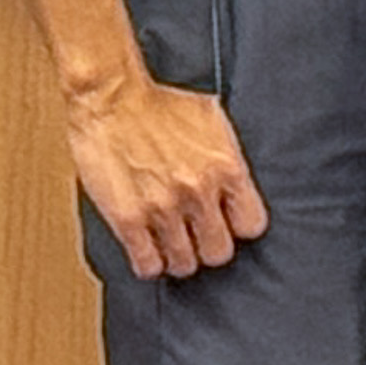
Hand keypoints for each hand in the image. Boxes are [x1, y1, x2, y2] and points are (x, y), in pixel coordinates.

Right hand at [64, 68, 268, 280]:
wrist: (113, 99)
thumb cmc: (160, 105)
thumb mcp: (213, 122)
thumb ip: (228, 156)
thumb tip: (238, 181)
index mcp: (226, 167)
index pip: (252, 225)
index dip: (240, 227)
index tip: (229, 224)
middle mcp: (198, 192)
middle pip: (219, 252)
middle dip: (210, 248)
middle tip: (199, 240)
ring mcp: (163, 209)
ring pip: (184, 264)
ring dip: (179, 258)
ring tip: (173, 247)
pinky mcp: (128, 220)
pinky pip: (147, 264)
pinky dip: (150, 264)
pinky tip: (149, 251)